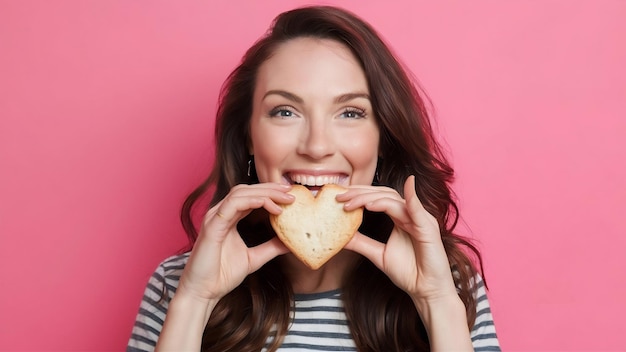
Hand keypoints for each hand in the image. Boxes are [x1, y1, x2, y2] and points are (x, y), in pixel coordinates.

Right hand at [176, 183, 293, 303]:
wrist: (203, 293)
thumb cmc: (222, 275)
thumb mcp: (254, 258)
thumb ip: (270, 247)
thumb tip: (291, 242)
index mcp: (228, 218)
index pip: (250, 196)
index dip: (270, 192)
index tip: (290, 195)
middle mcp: (220, 214)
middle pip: (246, 190)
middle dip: (270, 188)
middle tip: (291, 191)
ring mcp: (214, 217)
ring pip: (240, 193)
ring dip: (264, 193)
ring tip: (284, 199)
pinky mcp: (212, 225)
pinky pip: (233, 204)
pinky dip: (252, 201)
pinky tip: (268, 204)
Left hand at [338, 176, 457, 302]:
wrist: (426, 291)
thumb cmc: (409, 273)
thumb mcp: (378, 254)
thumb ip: (361, 242)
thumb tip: (339, 237)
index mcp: (400, 217)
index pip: (378, 197)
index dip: (359, 193)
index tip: (339, 195)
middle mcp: (410, 214)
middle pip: (384, 194)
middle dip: (360, 192)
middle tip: (340, 195)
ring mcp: (420, 219)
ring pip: (393, 199)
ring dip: (371, 198)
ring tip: (352, 202)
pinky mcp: (428, 227)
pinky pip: (416, 209)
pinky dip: (411, 196)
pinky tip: (404, 186)